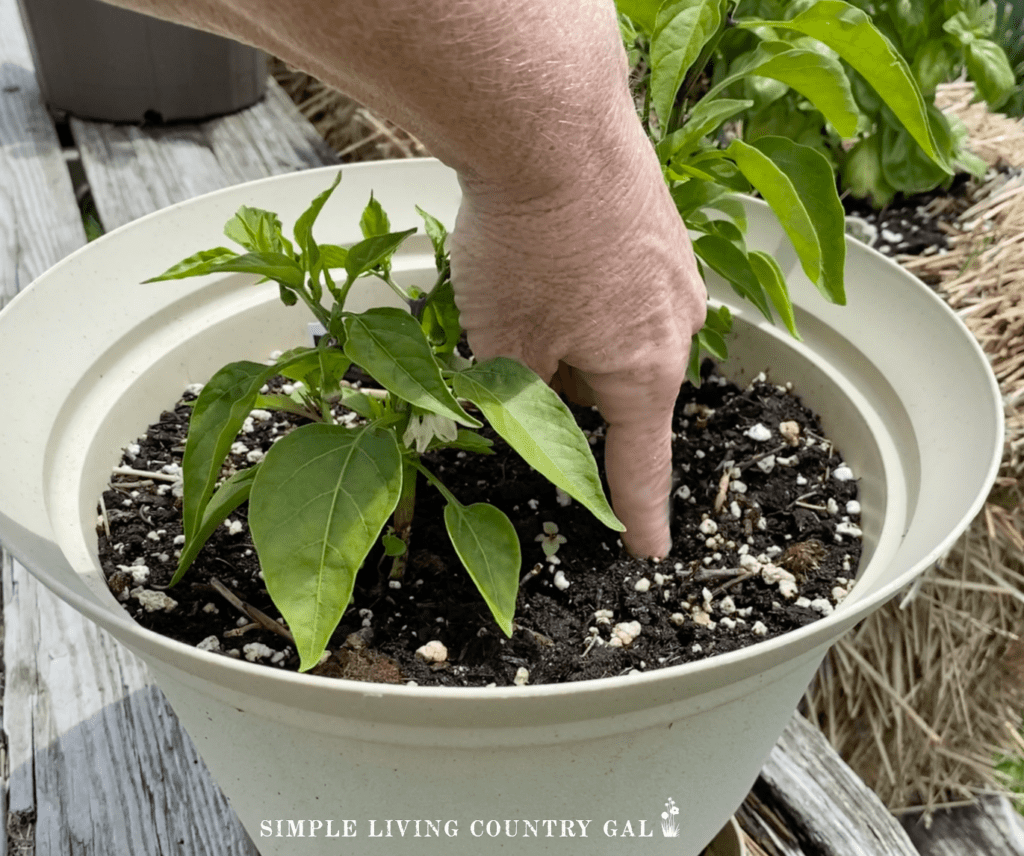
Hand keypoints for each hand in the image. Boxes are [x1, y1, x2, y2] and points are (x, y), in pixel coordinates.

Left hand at [449, 126, 706, 558]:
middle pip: (618, 386)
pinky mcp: (655, 225)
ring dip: (572, 327)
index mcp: (645, 370)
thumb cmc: (532, 239)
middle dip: (567, 384)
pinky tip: (546, 256)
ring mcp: (671, 268)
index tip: (647, 547)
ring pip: (616, 330)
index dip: (638, 511)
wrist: (551, 121)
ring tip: (526, 290)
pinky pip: (619, 281)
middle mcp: (675, 321)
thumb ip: (519, 398)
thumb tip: (523, 415)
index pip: (642, 463)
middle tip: (520, 350)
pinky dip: (581, 284)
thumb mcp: (505, 343)